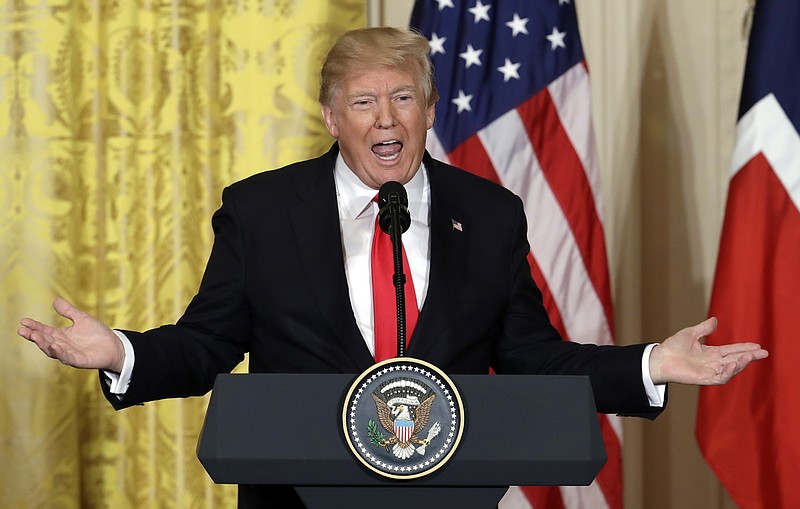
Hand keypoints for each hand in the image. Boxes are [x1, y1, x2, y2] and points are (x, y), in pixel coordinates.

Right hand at [18, 297, 124, 372]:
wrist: (114, 346)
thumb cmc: (98, 333)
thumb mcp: (82, 318)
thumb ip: (68, 311)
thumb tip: (55, 300)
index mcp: (62, 335)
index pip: (45, 330)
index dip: (34, 326)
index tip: (24, 321)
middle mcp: (62, 345)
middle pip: (45, 340)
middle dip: (33, 335)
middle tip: (22, 330)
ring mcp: (69, 354)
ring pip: (52, 350)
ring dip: (43, 344)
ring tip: (35, 336)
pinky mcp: (78, 360)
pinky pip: (67, 357)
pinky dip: (59, 353)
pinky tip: (54, 346)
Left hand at [648, 317, 768, 384]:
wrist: (660, 358)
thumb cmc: (672, 346)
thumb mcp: (691, 334)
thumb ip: (704, 328)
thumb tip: (715, 320)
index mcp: (711, 353)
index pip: (732, 350)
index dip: (744, 348)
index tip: (757, 345)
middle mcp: (713, 363)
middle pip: (736, 359)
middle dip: (750, 356)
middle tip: (764, 352)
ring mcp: (709, 371)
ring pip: (731, 369)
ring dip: (742, 363)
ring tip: (750, 356)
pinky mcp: (704, 379)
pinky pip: (720, 377)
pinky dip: (728, 372)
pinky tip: (734, 364)